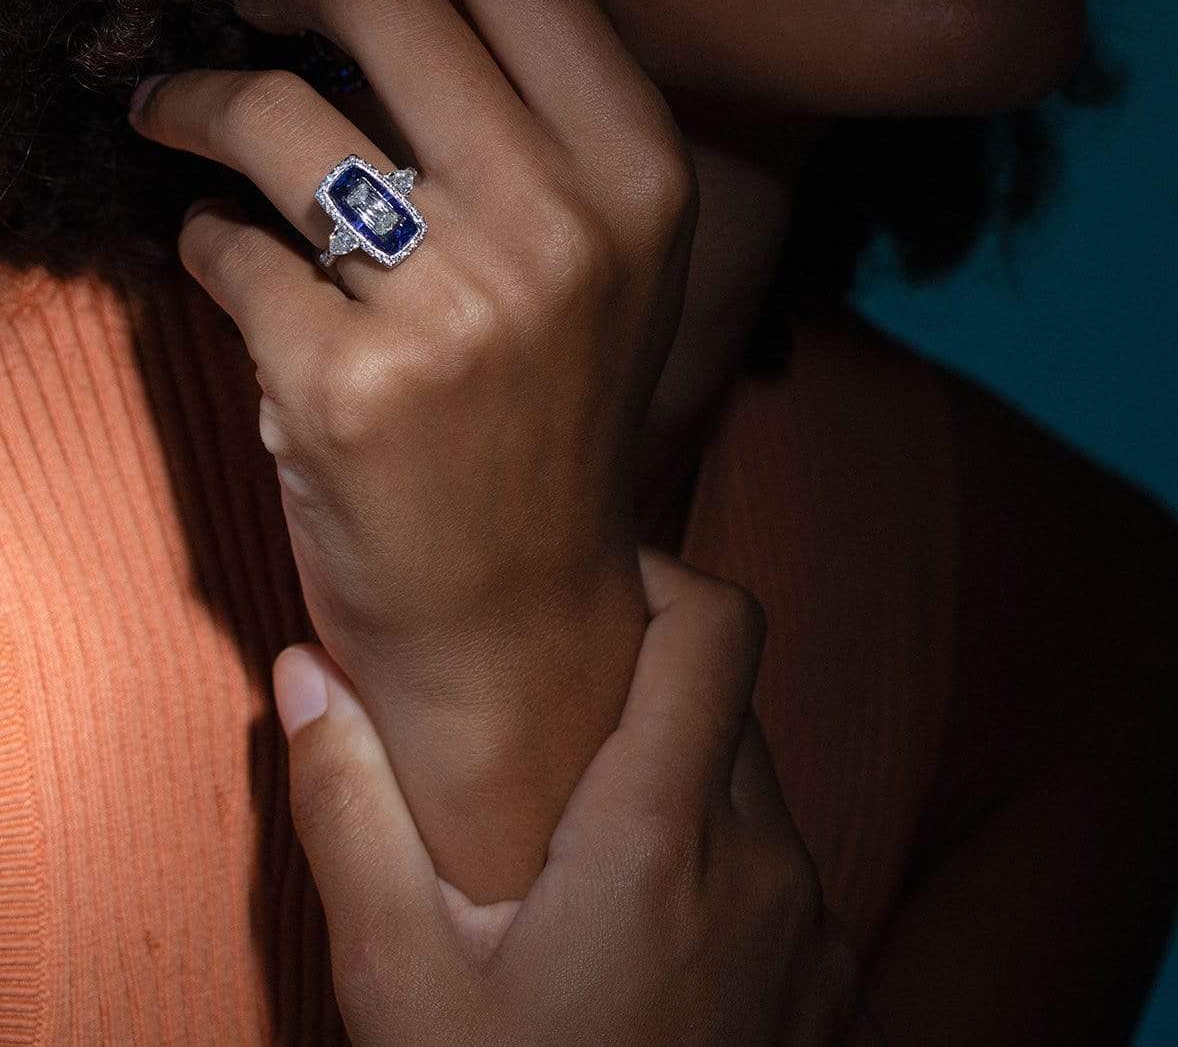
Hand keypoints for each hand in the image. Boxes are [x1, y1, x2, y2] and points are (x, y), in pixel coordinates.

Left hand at [128, 0, 698, 894]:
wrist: (522, 603)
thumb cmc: (553, 404)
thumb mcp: (608, 238)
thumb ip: (560, 78)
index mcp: (638, 169)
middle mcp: (565, 225)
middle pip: (382, 2)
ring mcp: (457, 309)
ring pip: (275, 113)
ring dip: (200, 94)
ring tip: (177, 110)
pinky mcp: (346, 388)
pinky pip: (223, 246)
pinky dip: (200, 237)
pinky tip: (217, 255)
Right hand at [273, 546, 872, 1046]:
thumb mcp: (399, 979)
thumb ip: (350, 808)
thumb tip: (304, 671)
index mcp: (664, 838)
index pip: (717, 627)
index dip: (663, 575)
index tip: (592, 591)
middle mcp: (766, 864)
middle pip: (730, 699)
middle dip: (650, 686)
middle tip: (557, 722)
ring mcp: (815, 932)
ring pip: (756, 784)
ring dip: (683, 776)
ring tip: (585, 833)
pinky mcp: (832, 988)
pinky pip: (782, 865)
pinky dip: (723, 855)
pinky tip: (646, 925)